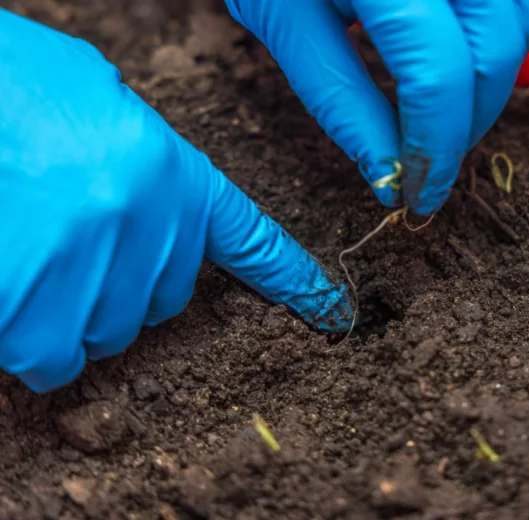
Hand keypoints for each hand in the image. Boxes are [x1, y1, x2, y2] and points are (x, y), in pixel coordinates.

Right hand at [0, 9, 351, 392]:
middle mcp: (147, 221)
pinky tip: (11, 290)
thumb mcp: (97, 105)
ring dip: (69, 318)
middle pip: (161, 305)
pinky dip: (27, 339)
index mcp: (171, 171)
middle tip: (72, 250)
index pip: (253, 242)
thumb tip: (151, 216)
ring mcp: (91, 264)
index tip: (330, 312)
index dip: (292, 281)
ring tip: (29, 262)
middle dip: (121, 292)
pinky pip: (47, 356)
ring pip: (104, 337)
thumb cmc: (13, 86)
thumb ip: (141, 169)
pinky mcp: (33, 302)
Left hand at [225, 0, 528, 214]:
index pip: (436, 72)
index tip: (420, 192)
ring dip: (497, 80)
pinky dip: (516, 33)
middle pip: (494, 53)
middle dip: (468, 126)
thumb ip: (340, 99)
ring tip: (446, 101)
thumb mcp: (286, 20)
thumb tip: (388, 176)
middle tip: (433, 160)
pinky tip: (470, 49)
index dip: (436, 148)